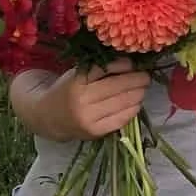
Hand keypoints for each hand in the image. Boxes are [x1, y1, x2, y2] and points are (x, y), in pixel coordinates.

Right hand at [11, 62, 150, 141]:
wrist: (49, 118)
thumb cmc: (67, 90)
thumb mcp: (77, 74)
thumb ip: (100, 68)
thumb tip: (131, 63)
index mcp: (76, 82)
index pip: (106, 69)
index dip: (125, 65)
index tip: (134, 63)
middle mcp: (82, 100)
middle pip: (118, 87)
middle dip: (138, 80)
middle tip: (146, 76)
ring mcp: (89, 118)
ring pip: (124, 103)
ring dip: (138, 94)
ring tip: (142, 88)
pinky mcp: (96, 131)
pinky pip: (122, 119)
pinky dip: (133, 109)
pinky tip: (135, 103)